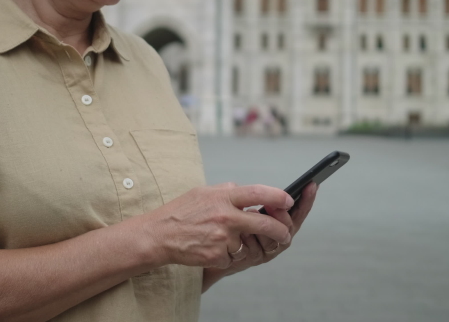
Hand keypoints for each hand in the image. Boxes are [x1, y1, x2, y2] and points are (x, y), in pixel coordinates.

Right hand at [144, 183, 293, 269]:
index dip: (278, 197)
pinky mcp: (217, 256)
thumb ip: (227, 191)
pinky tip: (210, 247)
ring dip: (241, 244)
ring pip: (246, 244)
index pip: (258, 193)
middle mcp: (225, 216)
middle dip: (280, 230)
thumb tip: (245, 190)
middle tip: (286, 233)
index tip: (289, 200)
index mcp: (223, 197)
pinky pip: (232, 258)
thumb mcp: (203, 192)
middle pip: (263, 224)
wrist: (159, 235)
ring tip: (220, 238)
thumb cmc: (181, 212)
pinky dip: (225, 255)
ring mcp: (222, 238)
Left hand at [216, 182, 317, 276]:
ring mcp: (265, 249)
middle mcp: (276, 238)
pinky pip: (256, 249)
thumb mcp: (243, 205)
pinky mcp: (251, 259)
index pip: (298, 211)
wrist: (210, 245)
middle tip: (278, 203)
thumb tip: (271, 196)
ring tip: (250, 214)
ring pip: (274, 239)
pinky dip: (249, 238)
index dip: (306, 200)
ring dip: (264, 226)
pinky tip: (240, 231)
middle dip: (283, 214)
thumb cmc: (229, 223)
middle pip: (290, 226)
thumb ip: (257, 199)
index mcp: (278, 223)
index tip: (312, 185)